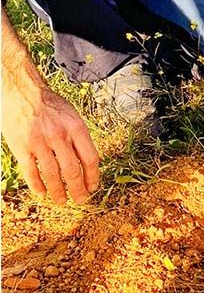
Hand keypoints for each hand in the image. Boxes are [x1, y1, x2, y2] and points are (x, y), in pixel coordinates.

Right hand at [2, 85, 98, 204]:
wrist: (22, 91)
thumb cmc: (50, 104)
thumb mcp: (72, 116)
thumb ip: (79, 137)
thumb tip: (88, 162)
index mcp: (76, 128)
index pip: (90, 159)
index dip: (93, 177)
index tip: (93, 187)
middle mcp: (60, 136)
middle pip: (73, 170)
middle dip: (78, 189)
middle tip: (81, 200)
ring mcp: (40, 143)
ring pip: (53, 175)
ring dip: (59, 191)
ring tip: (62, 201)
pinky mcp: (22, 147)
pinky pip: (31, 172)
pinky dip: (37, 185)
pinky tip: (42, 193)